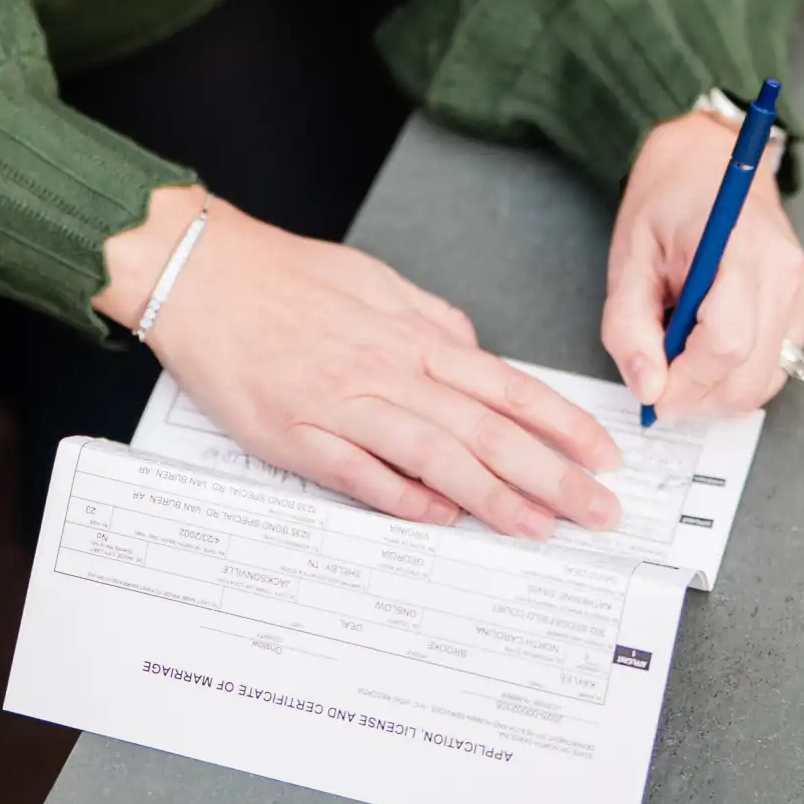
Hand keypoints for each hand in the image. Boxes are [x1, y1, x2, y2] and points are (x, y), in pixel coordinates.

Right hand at [100, 187, 622, 540]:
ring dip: (492, 496)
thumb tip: (472, 348)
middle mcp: (387, 371)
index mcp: (411, 337)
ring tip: (538, 527)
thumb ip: (428, 320)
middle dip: (550, 474)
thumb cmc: (283, 278)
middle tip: (596, 509)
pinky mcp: (295, 435)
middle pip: (486, 428)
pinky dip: (401, 497)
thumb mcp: (374, 283)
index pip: (506, 385)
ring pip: (435, 454)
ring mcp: (341, 405)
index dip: (560, 423)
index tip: (602, 454)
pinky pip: (358, 473)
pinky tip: (439, 518)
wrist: (201, 276)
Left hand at [602, 111, 803, 419]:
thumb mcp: (628, 260)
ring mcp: (803, 287)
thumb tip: (648, 389)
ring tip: (683, 358)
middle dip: (701, 398)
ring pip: (768, 380)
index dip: (687, 384)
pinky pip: (779, 364)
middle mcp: (784, 269)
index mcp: (738, 248)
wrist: (709, 160)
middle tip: (661, 385)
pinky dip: (741, 373)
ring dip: (720, 391)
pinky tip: (710, 346)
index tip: (652, 394)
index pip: (726, 345)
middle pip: (751, 375)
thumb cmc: (665, 203)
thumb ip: (629, 327)